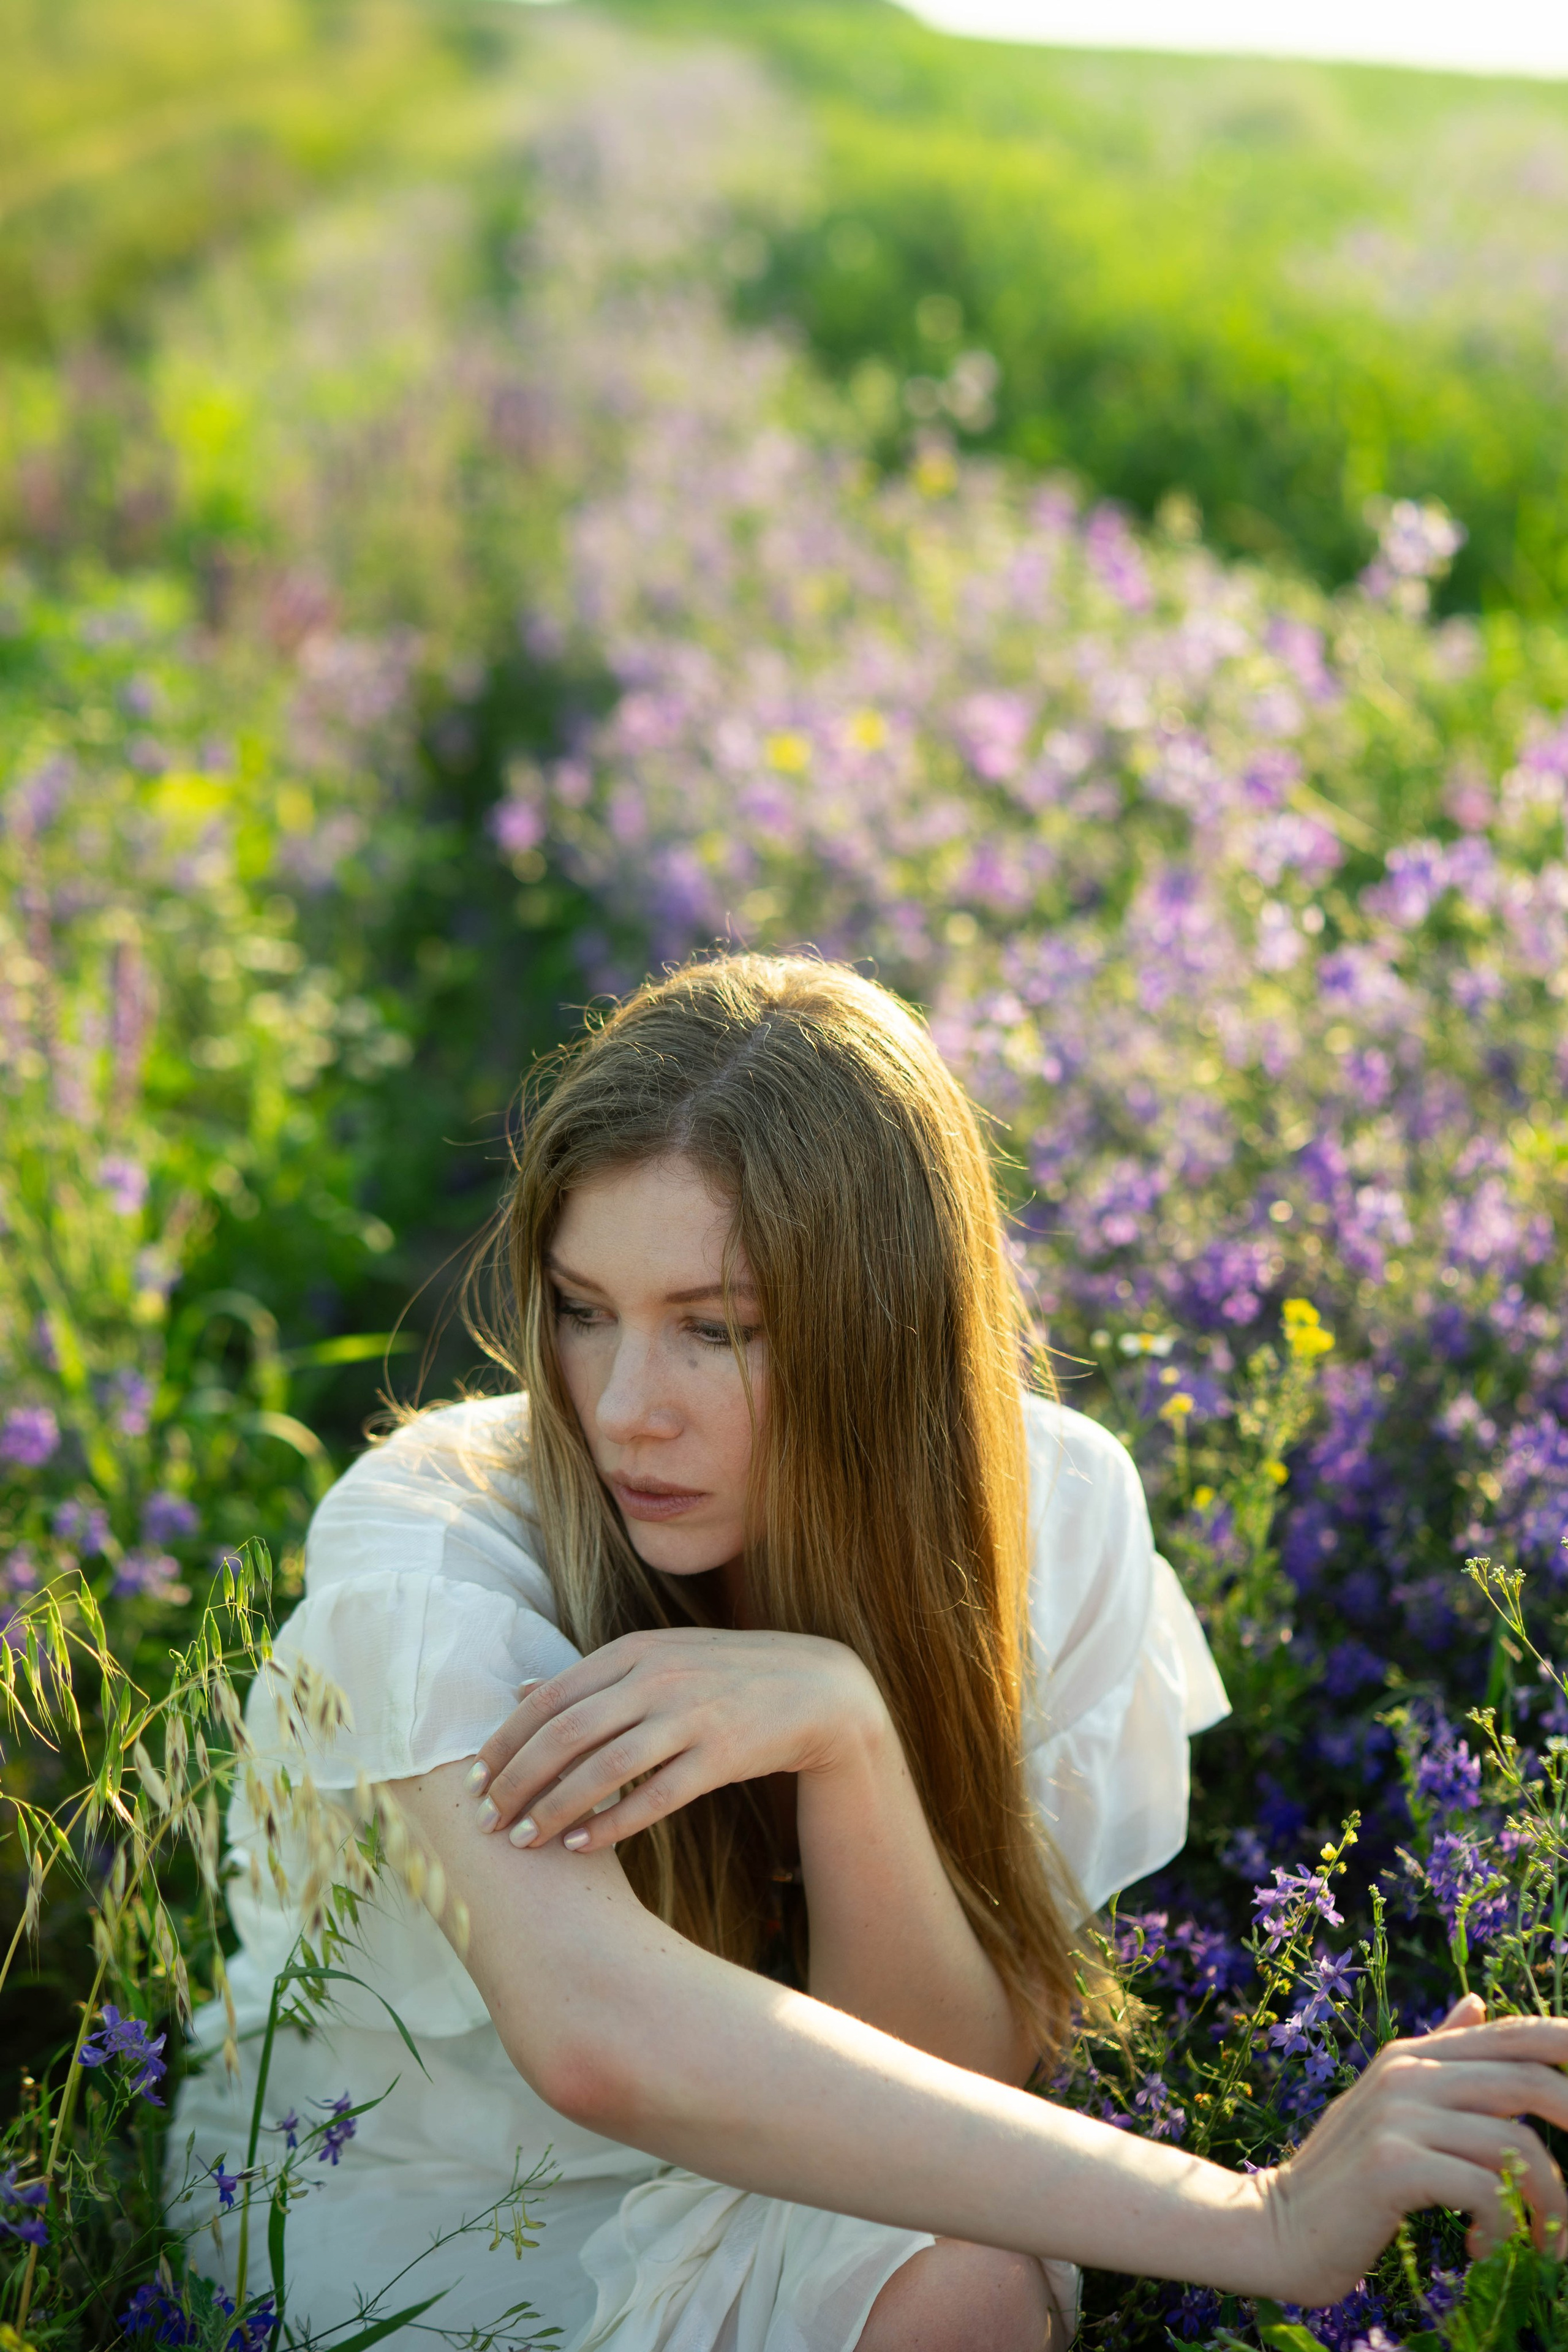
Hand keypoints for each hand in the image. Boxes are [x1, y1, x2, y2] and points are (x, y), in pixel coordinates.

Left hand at [466, 1626, 886, 1851]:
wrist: (817, 1687)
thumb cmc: (724, 1676)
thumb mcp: (658, 1657)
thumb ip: (591, 1676)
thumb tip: (517, 1691)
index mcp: (634, 1650)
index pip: (550, 1697)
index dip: (506, 1741)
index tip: (474, 1779)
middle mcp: (657, 1678)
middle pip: (566, 1734)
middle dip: (517, 1781)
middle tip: (487, 1821)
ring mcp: (691, 1715)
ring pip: (604, 1768)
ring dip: (555, 1808)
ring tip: (524, 1841)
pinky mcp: (721, 1755)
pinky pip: (655, 1797)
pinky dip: (612, 1823)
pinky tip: (581, 1844)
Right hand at [1258, 1995, 1567, 2303]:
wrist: (1277, 2225)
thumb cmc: (1344, 2176)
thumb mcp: (1392, 2107)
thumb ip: (1438, 2057)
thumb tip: (1478, 2003)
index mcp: (1414, 2057)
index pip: (1512, 2032)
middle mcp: (1409, 2074)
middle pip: (1528, 2081)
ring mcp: (1399, 2115)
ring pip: (1517, 2146)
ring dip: (1551, 2207)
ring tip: (1546, 2246)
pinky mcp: (1393, 2164)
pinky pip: (1485, 2189)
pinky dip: (1503, 2229)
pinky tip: (1485, 2250)